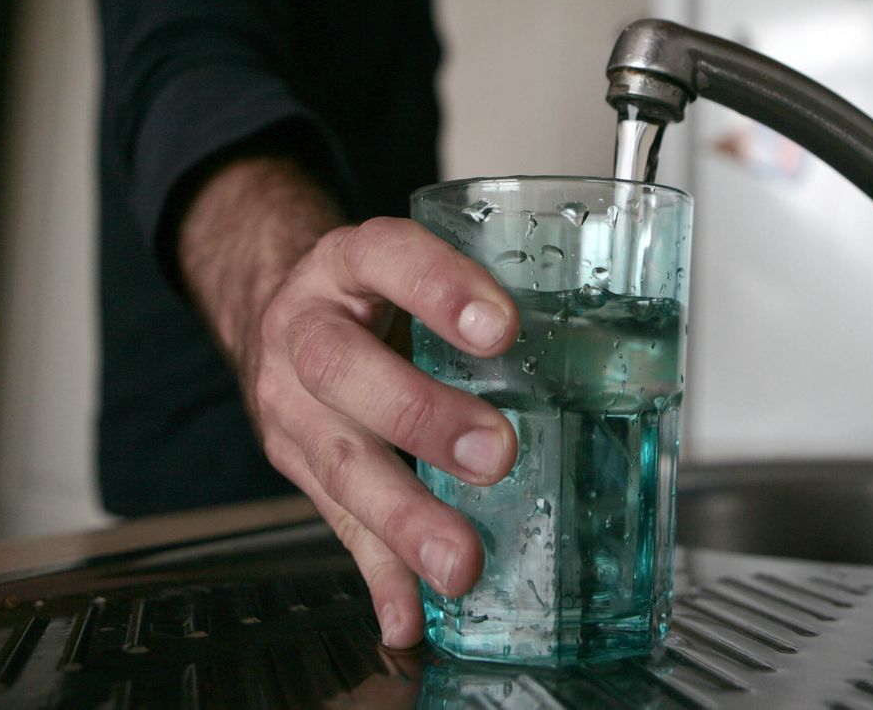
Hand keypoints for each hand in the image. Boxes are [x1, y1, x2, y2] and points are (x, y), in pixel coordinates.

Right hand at [239, 217, 519, 646]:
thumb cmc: (370, 293)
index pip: (385, 256)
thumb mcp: (405, 270)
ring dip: (402, 516)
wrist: (278, 309)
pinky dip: (377, 575)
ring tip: (458, 561)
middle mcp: (305, 328)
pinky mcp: (292, 463)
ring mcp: (288, 401)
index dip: (438, 289)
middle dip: (420, 416)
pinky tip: (408, 615)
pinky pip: (334, 523)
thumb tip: (593, 353)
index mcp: (346, 264)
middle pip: (343, 368)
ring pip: (337, 459)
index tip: (500, 328)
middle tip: (495, 452)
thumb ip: (469, 307)